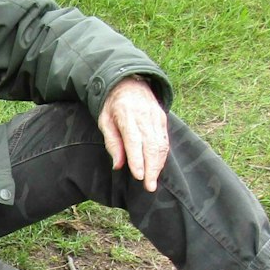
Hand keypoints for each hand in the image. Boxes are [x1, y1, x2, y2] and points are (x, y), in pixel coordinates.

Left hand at [98, 76, 169, 191]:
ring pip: (160, 145)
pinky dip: (162, 156)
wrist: (129, 81)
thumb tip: (118, 165)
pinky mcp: (162, 119)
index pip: (134, 141)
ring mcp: (155, 117)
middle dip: (151, 168)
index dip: (137, 160)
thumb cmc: (112, 105)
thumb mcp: (104, 120)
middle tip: (149, 187)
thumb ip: (112, 142)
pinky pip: (164, 140)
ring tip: (153, 181)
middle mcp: (144, 116)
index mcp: (126, 115)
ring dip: (158, 165)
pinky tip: (158, 167)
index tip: (139, 177)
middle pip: (151, 146)